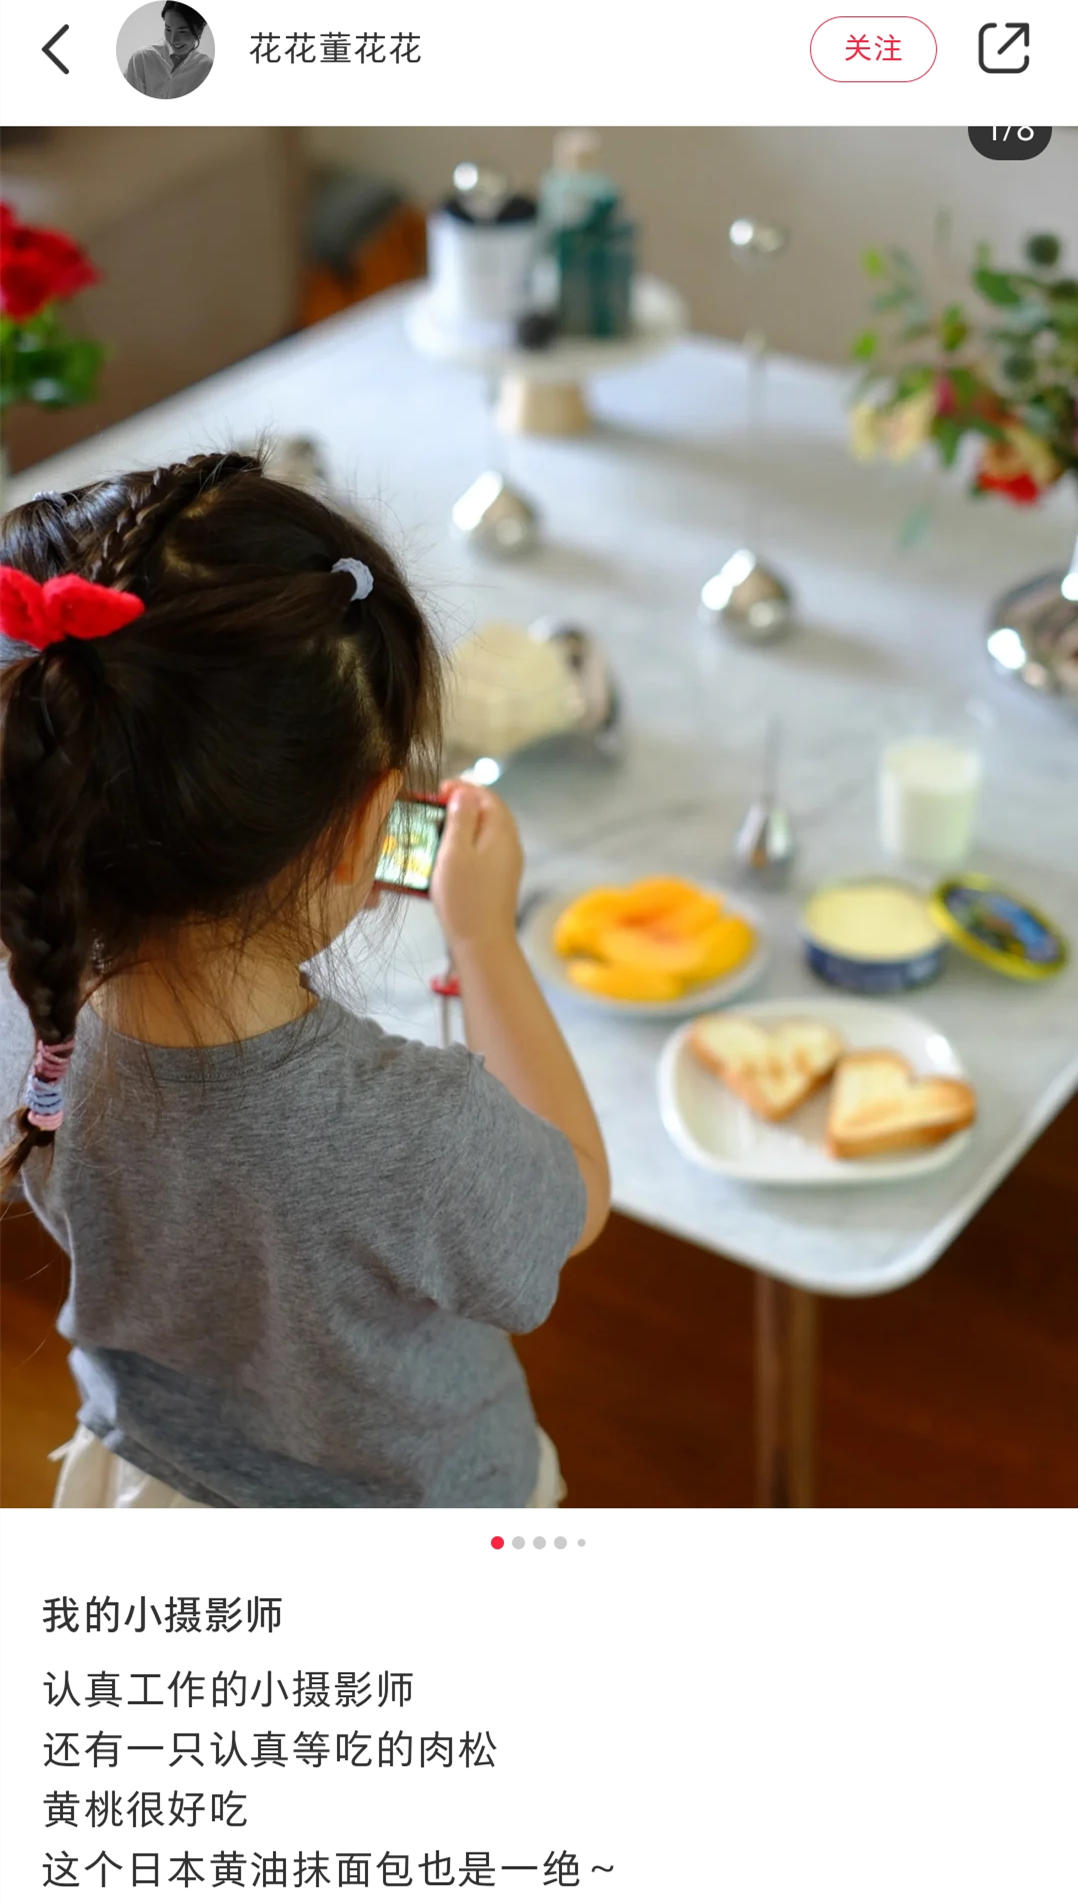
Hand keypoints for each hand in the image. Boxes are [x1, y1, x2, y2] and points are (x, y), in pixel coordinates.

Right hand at [431, 780, 523, 954]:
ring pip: (486, 833)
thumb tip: (465, 793)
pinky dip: (467, 846)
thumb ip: (461, 818)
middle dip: (462, 805)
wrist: (483, 942)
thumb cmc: (465, 898)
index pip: (487, 796)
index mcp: (501, 832)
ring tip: (437, 830)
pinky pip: (484, 851)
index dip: (463, 788)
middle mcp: (510, 844)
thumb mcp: (455, 852)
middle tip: (435, 808)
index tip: (439, 790)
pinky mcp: (500, 880)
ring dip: (463, 826)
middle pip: (489, 813)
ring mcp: (507, 864)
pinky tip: (448, 857)